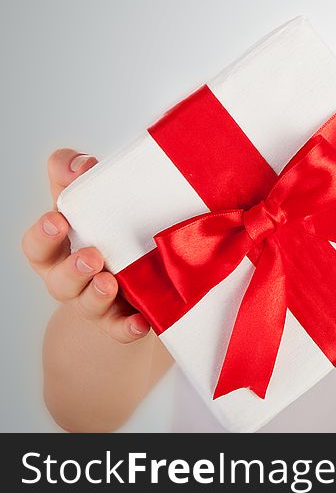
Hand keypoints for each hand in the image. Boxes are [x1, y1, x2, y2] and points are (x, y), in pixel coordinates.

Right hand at [20, 148, 150, 342]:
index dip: (43, 234)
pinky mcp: (122, 318)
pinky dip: (128, 326)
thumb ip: (74, 174)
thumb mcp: (85, 198)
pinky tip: (141, 320)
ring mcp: (97, 302)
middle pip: (59, 280)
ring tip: (110, 282)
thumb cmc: (103, 228)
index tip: (58, 219)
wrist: (129, 273)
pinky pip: (122, 328)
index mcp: (58, 248)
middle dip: (72, 268)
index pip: (38, 245)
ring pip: (88, 304)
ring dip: (97, 294)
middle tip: (91, 255)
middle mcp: (71, 278)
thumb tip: (81, 163)